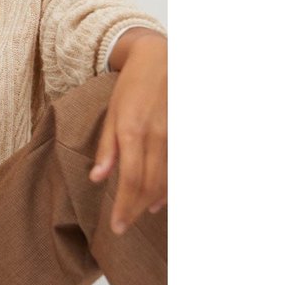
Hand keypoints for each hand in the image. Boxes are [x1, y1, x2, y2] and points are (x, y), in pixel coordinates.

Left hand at [89, 34, 166, 234]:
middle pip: (149, 185)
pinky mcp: (187, 135)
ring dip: (153, 200)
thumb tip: (97, 179)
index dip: (124, 207)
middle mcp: (155, 136)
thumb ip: (106, 148)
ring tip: (141, 212)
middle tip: (124, 226)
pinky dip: (169, 186)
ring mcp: (175, 135)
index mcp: (131, 130)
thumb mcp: (112, 112)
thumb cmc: (132, 86)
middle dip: (135, 209)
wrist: (162, 58)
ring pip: (167, 179)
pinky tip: (160, 197)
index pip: (130, 180)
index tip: (117, 226)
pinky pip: (179, 168)